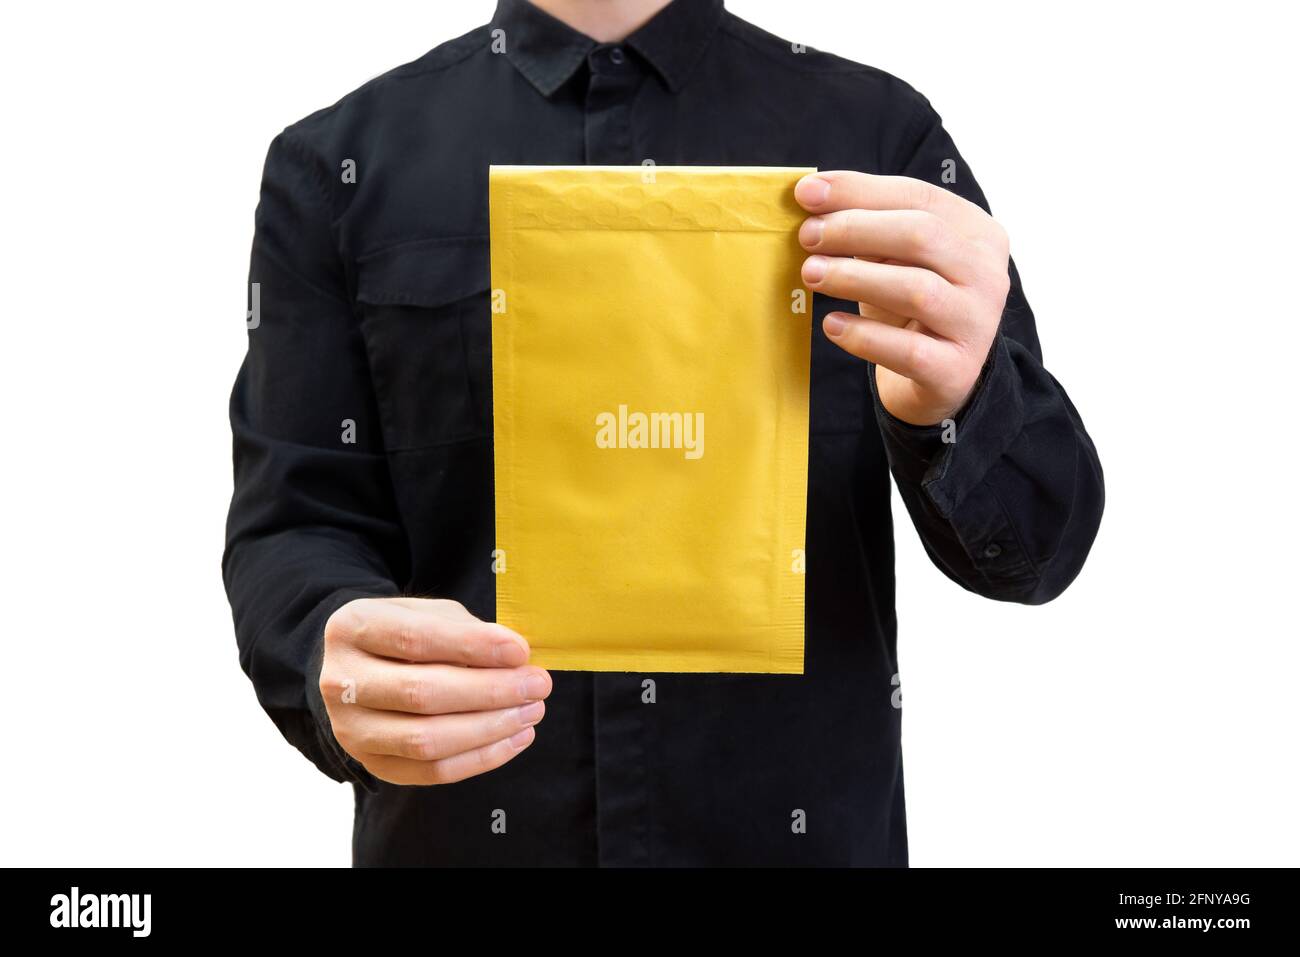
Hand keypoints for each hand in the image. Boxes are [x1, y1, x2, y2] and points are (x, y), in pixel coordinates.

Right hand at [319, 597, 550, 784]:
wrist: (362, 665)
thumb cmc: (407, 633)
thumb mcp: (430, 613)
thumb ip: (466, 631)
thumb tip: (515, 659)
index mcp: (353, 627)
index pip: (414, 639)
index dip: (473, 647)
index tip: (521, 652)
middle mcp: (340, 680)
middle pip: (421, 694)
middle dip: (490, 692)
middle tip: (537, 685)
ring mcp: (350, 729)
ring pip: (427, 740)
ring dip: (490, 729)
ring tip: (532, 712)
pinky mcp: (372, 763)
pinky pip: (432, 772)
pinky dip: (481, 758)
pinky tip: (515, 738)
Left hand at [794, 170, 1010, 425]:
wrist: (937, 379)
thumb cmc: (908, 307)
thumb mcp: (893, 259)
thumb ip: (866, 224)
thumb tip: (810, 195)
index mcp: (976, 232)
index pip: (918, 197)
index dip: (860, 191)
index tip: (806, 194)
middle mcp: (987, 274)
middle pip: (922, 235)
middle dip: (856, 230)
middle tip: (806, 237)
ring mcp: (976, 324)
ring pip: (918, 290)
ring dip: (855, 278)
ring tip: (811, 274)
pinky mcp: (956, 370)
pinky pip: (909, 351)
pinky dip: (865, 336)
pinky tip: (832, 325)